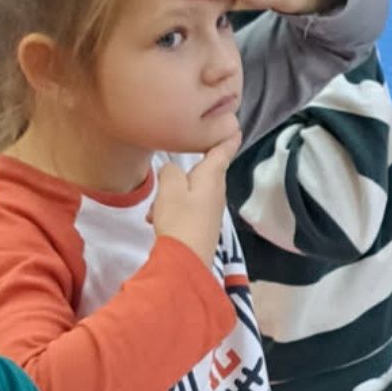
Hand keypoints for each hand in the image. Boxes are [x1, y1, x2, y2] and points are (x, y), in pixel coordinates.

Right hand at [146, 140, 237, 259]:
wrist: (185, 261)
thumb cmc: (180, 220)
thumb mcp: (169, 187)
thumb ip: (171, 171)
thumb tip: (174, 172)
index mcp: (212, 177)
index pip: (222, 151)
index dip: (226, 138)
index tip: (235, 128)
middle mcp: (216, 192)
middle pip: (202, 171)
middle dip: (182, 173)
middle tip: (166, 181)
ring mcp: (211, 210)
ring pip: (189, 191)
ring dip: (170, 196)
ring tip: (156, 209)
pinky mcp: (203, 224)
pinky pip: (186, 208)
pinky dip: (171, 210)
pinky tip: (157, 220)